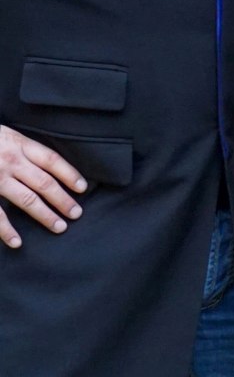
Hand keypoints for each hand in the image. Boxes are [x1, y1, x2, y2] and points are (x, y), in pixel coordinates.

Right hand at [0, 125, 86, 247]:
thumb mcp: (4, 134)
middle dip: (63, 200)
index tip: (83, 188)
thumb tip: (46, 166)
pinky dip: (6, 230)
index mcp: (17, 143)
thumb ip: (22, 148)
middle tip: (76, 214)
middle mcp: (9, 160)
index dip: (69, 174)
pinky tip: (17, 242)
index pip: (51, 160)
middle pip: (44, 182)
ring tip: (59, 227)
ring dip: (45, 215)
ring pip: (26, 199)